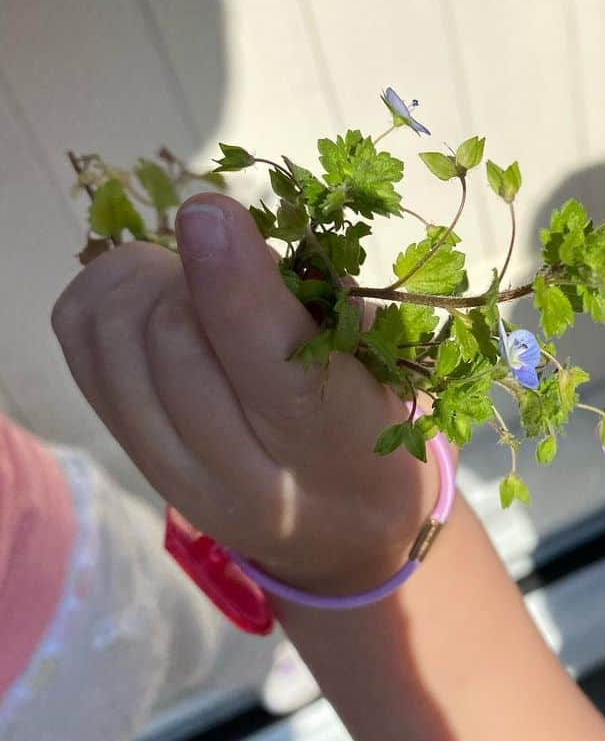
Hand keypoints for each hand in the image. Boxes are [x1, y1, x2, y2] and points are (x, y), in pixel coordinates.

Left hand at [52, 193, 443, 594]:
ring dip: (147, 279)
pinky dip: (105, 293)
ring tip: (191, 281)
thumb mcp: (387, 371)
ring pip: (114, 335)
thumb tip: (230, 234)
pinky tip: (149, 295)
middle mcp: (238, 469)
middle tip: (237, 262)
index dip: (229, 276)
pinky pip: (81, 343)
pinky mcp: (128, 448)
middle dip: (197, 268)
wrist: (338, 533)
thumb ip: (327, 307)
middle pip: (174, 333)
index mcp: (328, 441)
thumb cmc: (375, 433)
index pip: (266, 357)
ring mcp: (169, 466)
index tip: (211, 207)